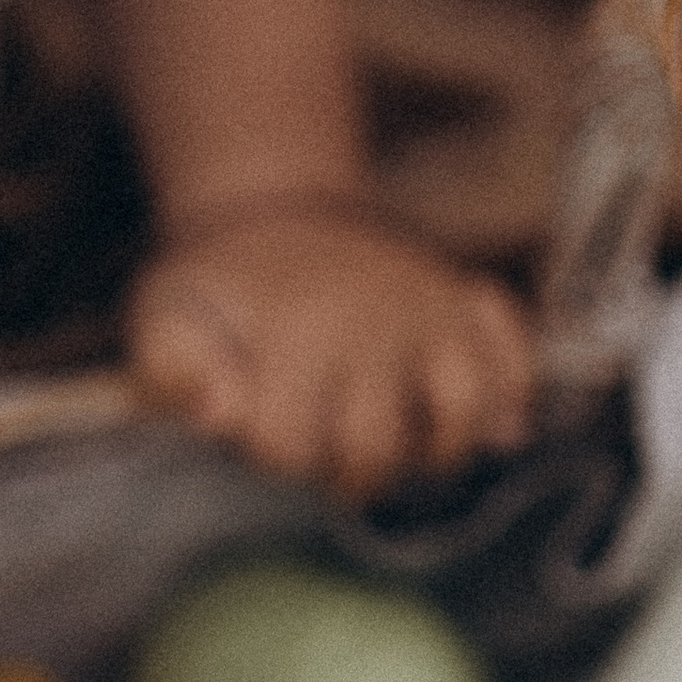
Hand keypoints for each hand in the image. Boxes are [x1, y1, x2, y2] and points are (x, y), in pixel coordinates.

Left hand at [128, 201, 536, 497]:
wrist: (270, 208)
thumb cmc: (217, 283)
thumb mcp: (166, 312)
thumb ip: (170, 368)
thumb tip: (218, 413)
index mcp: (296, 329)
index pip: (289, 447)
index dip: (271, 454)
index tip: (266, 433)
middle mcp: (373, 320)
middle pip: (374, 448)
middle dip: (343, 473)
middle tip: (328, 454)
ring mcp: (428, 310)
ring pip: (461, 411)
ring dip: (430, 450)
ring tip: (398, 445)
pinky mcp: (466, 303)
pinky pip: (516, 361)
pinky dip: (508, 395)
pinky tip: (480, 417)